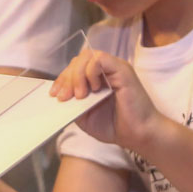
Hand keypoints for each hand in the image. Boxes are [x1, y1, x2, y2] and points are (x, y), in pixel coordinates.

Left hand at [50, 46, 167, 153]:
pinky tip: (93, 89)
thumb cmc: (114, 126)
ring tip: (80, 95)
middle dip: (66, 78)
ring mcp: (114, 68)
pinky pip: (100, 59)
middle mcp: (105, 70)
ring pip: (87, 56)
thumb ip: (72, 103)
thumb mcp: (84, 116)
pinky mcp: (122, 69)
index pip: (74, 67)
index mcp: (96, 79)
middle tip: (64, 97)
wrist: (137, 135)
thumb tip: (58, 94)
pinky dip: (90, 72)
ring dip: (77, 75)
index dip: (61, 79)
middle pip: (78, 60)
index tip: (55, 95)